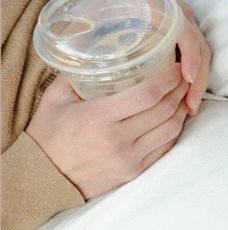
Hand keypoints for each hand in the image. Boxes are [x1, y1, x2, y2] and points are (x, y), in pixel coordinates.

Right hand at [25, 64, 191, 199]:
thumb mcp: (55, 100)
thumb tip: (94, 50)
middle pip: (164, 110)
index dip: (168, 79)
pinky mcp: (134, 173)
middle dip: (180, 89)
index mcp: (97, 119)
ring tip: (183, 94)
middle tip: (185, 76)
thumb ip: (76, 75)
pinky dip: (174, 130)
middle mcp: (116, 141)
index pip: (146, 95)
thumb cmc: (46, 136)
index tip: (176, 67)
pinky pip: (165, 148)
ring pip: (170, 129)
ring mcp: (127, 160)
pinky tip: (175, 116)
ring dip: (181, 109)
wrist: (40, 179)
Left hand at [87, 0, 210, 115]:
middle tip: (189, 107)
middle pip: (201, 49)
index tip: (185, 80)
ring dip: (198, 79)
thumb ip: (85, 29)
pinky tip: (183, 91)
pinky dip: (194, 71)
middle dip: (198, 80)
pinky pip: (195, 51)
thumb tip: (72, 59)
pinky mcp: (182, 27)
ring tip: (188, 107)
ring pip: (201, 52)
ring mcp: (185, 20)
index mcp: (166, 7)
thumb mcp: (97, 5)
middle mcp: (181, 14)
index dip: (190, 58)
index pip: (187, 35)